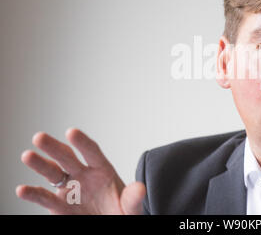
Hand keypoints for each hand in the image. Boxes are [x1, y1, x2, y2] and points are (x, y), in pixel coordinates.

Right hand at [16, 128, 145, 213]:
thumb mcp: (131, 206)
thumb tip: (140, 188)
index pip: (92, 152)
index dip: (82, 142)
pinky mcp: (59, 205)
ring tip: (27, 155)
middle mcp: (83, 175)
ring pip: (53, 173)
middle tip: (39, 137)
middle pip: (67, 158)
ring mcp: (70, 189)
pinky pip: (45, 198)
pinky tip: (22, 189)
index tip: (71, 132)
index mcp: (102, 170)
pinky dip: (34, 194)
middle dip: (54, 148)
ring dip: (40, 164)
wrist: (110, 224)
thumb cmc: (122, 213)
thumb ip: (133, 198)